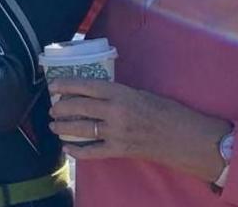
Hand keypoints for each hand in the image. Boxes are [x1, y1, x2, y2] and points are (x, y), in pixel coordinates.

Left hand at [48, 79, 230, 182]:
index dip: (67, 85)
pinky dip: (77, 151)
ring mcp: (117, 133)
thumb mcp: (141, 93)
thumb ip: (118, 94)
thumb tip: (96, 93)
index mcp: (121, 94)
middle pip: (79, 108)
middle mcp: (116, 112)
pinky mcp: (120, 150)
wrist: (185, 137)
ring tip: (54, 125)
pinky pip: (93, 152)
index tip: (52, 86)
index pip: (87, 86)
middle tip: (52, 108)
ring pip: (82, 130)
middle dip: (61, 108)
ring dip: (64, 128)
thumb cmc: (167, 111)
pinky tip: (67, 148)